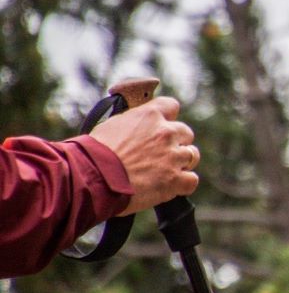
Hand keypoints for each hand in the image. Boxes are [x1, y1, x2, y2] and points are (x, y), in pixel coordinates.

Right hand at [89, 97, 199, 214]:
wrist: (92, 178)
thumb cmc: (94, 153)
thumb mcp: (113, 125)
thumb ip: (134, 122)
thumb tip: (139, 125)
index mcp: (150, 116)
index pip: (171, 106)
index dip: (167, 117)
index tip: (161, 126)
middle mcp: (166, 132)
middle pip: (185, 133)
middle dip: (176, 142)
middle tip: (161, 154)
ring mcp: (173, 156)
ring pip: (192, 155)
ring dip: (181, 163)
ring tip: (164, 171)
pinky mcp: (175, 179)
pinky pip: (192, 180)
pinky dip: (183, 184)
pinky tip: (171, 186)